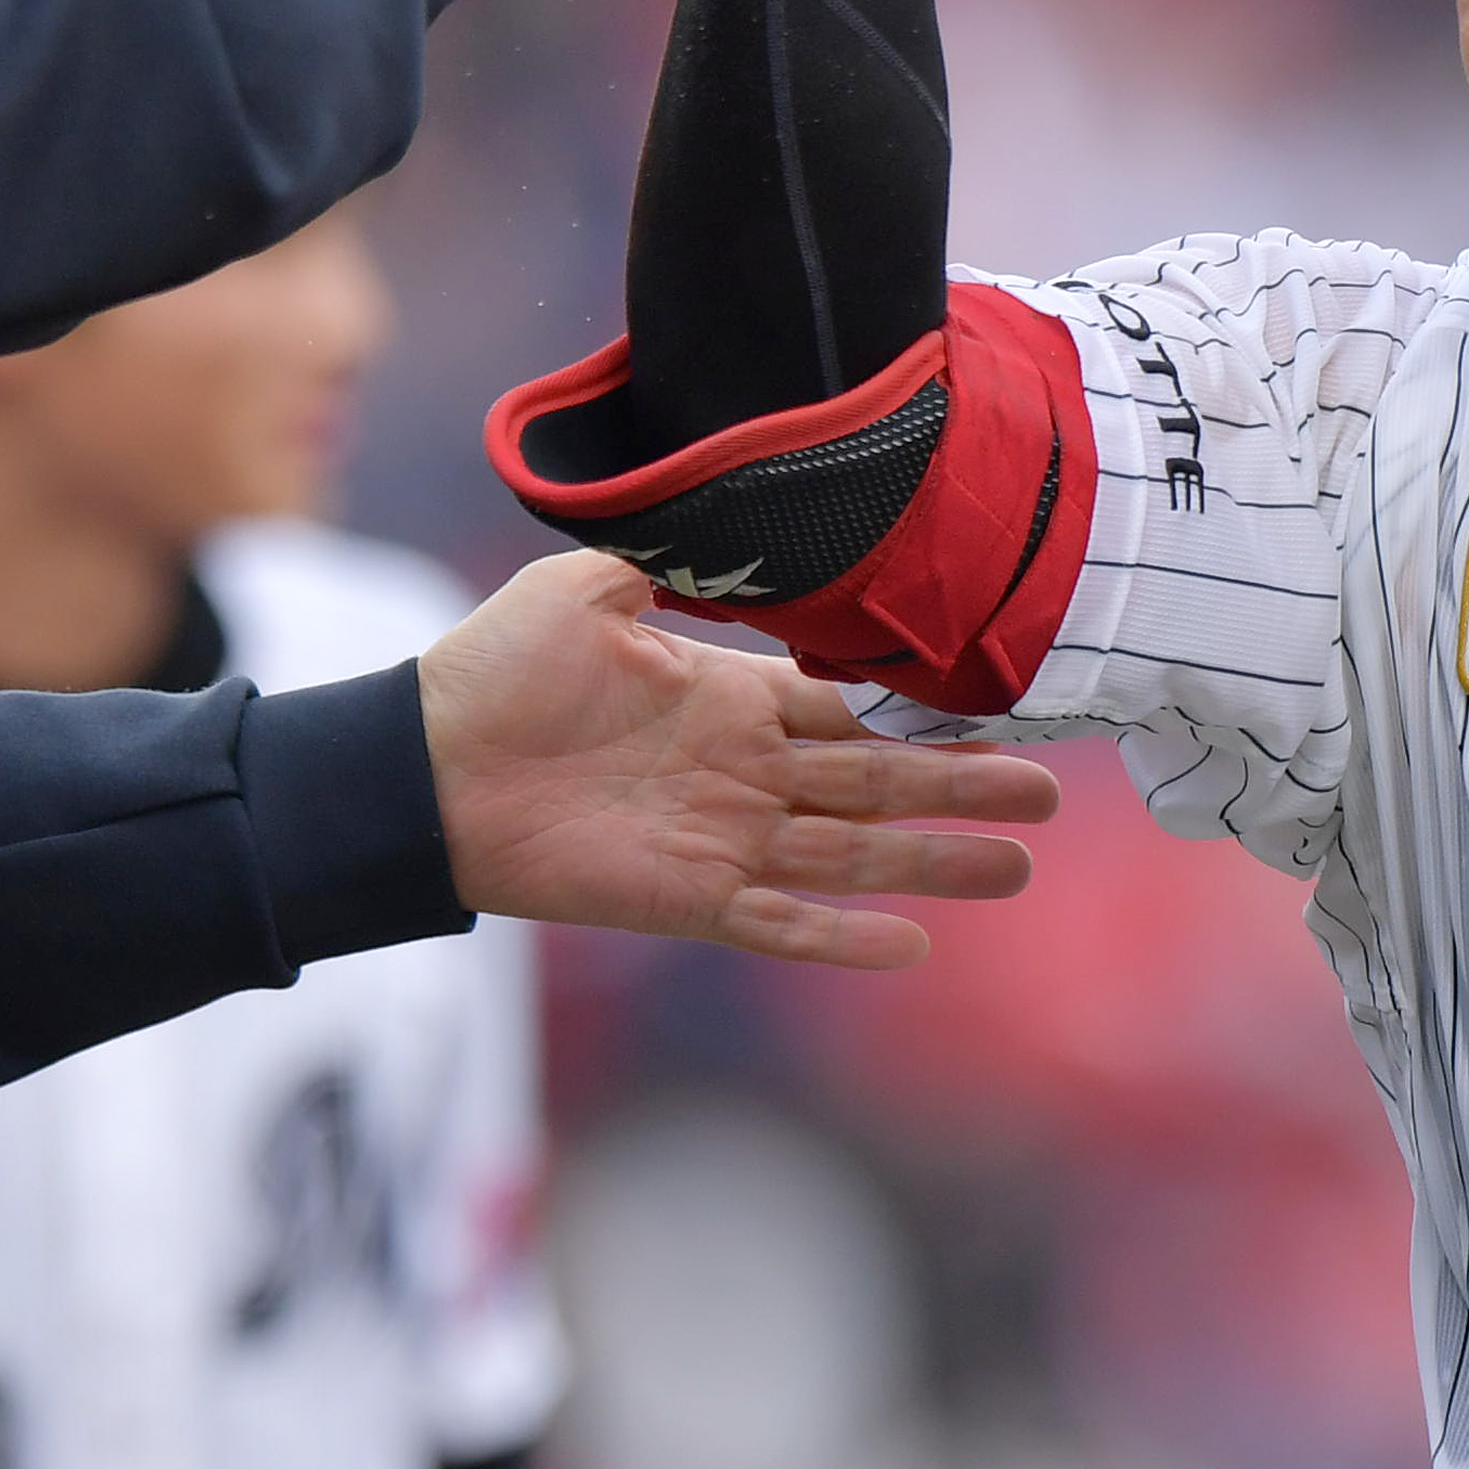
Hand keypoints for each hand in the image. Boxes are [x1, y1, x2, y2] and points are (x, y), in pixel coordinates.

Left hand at [418, 551, 1058, 968]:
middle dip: (963, 790)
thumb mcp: (588, 583)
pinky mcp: (684, 899)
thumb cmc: (495, 670)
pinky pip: (779, 922)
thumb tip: (741, 524)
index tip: (999, 711)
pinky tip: (913, 945)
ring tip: (1017, 871)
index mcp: (730, 698)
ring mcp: (722, 840)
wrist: (421, 765)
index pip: (852, 708)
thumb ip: (673, 566)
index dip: (926, 715)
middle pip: (879, 783)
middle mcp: (742, 774)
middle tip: (1048, 797)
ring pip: (854, 854)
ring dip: (934, 863)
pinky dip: (840, 937)